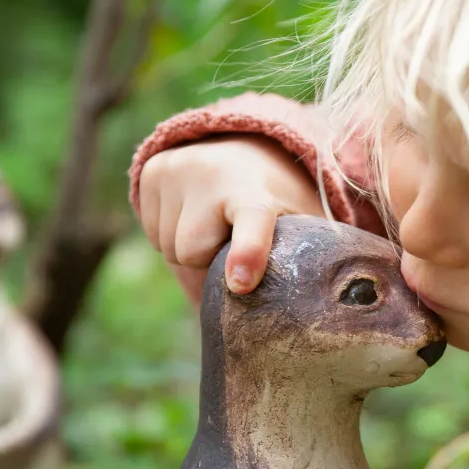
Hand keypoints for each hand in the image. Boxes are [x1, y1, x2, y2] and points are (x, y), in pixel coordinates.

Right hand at [138, 135, 324, 302]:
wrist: (248, 147)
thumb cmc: (280, 202)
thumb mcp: (301, 224)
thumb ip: (306, 263)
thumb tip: (316, 321)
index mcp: (259, 193)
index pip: (253, 224)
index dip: (248, 253)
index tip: (242, 283)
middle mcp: (213, 174)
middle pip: (192, 253)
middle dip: (210, 263)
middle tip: (235, 247)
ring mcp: (178, 169)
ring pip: (168, 248)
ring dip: (191, 253)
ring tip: (217, 227)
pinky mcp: (152, 171)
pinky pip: (152, 233)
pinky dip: (170, 236)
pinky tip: (195, 216)